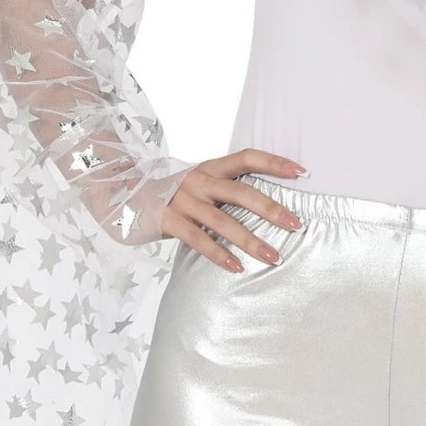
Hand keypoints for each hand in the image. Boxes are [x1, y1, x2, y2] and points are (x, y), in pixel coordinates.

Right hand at [160, 147, 306, 271]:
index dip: (275, 162)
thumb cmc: (172, 194)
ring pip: (223, 221)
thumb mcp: (199, 184)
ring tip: (274, 257)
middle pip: (242, 192)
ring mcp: (182, 200)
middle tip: (297, 225)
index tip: (302, 172)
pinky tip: (238, 268)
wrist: (122, 194)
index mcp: (211, 167)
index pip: (247, 157)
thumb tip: (268, 207)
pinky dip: (219, 255)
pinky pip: (198, 239)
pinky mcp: (167, 220)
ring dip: (251, 240)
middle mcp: (198, 179)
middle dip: (272, 209)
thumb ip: (225, 190)